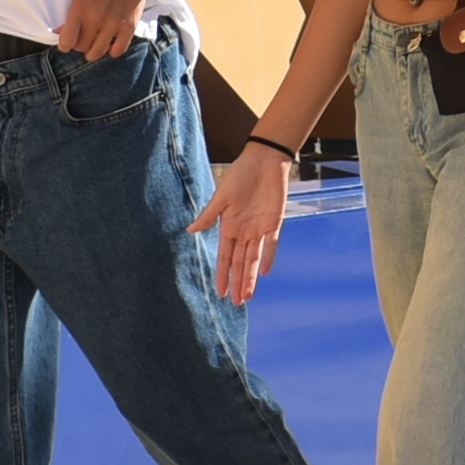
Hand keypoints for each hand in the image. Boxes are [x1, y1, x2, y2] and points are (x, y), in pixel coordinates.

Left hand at [54, 0, 147, 60]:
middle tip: (84, 38)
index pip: (66, 41)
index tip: (67, 43)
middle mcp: (95, 19)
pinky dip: (112, 50)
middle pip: (81, 48)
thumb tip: (60, 32)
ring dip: (94, 50)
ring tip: (96, 42)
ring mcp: (113, 24)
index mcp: (80, 10)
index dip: (65, 45)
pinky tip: (111, 43)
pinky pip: (118, 51)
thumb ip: (71, 15)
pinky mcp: (129, 27)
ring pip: (97, 53)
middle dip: (80, 45)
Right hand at [191, 142, 287, 305]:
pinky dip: (269, 257)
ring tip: (248, 295)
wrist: (264, 160)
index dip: (224, 275)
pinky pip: (272, 244)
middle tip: (237, 304)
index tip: (220, 293)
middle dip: (239, 283)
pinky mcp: (275, 222)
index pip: (225, 257)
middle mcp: (244, 232)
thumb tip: (190, 231)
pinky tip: (266, 272)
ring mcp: (260, 228)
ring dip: (252, 276)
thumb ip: (208, 216)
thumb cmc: (240, 175)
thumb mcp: (221, 197)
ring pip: (254, 258)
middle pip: (241, 263)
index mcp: (229, 227)